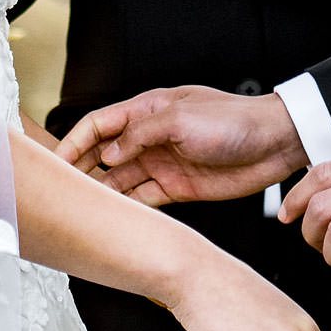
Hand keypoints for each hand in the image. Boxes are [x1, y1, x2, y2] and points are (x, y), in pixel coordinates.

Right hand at [56, 86, 307, 205]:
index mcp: (147, 111)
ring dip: (101, 193)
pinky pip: (143, 199)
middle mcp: (150, 138)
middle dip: (80, 170)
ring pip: (119, 180)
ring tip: (80, 212)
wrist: (275, 143)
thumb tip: (108, 155)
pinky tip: (113, 219)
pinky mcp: (178, 187)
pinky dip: (127, 208)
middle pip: (103, 154)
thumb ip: (140, 136)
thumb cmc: (233, 121)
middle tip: (60, 193)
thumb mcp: (182, 119)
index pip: (99, 125)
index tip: (56, 162)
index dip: (74, 142)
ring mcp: (162, 163)